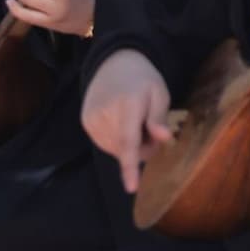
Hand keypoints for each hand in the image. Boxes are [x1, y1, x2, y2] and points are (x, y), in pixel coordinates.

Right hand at [81, 49, 175, 194]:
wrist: (114, 62)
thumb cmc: (143, 79)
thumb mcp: (159, 93)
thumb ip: (159, 117)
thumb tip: (163, 138)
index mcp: (127, 105)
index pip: (128, 141)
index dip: (130, 166)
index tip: (130, 188)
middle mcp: (105, 113)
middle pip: (125, 150)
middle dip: (142, 148)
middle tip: (151, 129)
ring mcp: (92, 119)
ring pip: (114, 150)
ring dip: (128, 146)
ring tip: (134, 124)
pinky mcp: (86, 122)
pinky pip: (105, 144)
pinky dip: (117, 141)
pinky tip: (121, 125)